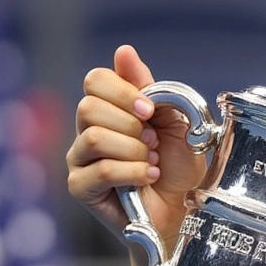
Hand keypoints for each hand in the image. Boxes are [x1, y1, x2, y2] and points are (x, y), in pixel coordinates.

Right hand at [65, 45, 205, 251]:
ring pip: (93, 137)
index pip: (96, 80)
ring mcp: (80, 159)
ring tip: (151, 163)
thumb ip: (151, 89)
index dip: (124, 92)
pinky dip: (131, 172)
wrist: (184, 215)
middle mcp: (88, 130)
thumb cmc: (179, 170)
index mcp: (109, 110)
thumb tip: (123, 51)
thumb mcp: (175, 122)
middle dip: (130, 125)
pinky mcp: (81, 187)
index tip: (150, 110)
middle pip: (89, 107)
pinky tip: (147, 178)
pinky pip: (101, 170)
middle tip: (153, 144)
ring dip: (133, 150)